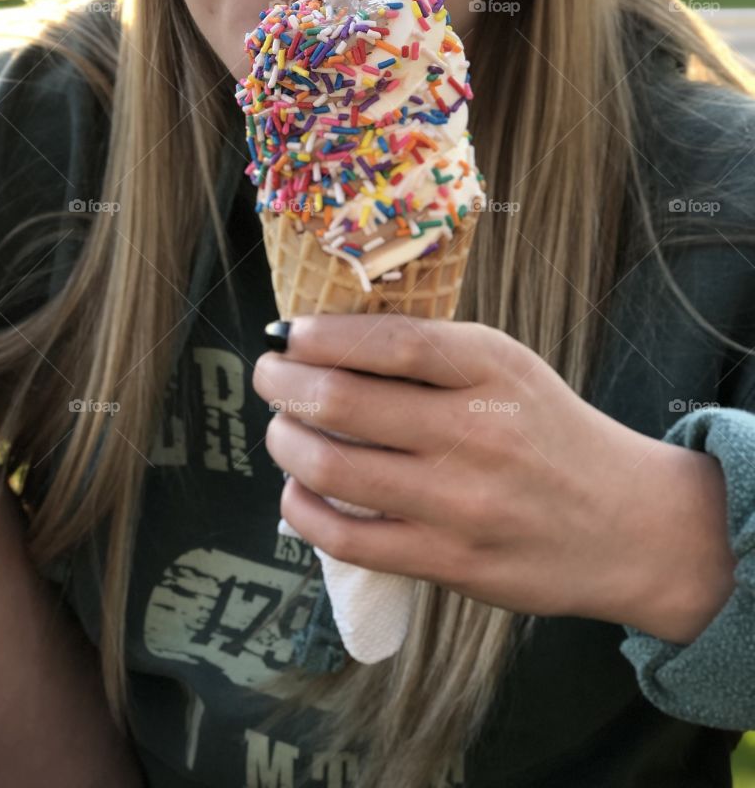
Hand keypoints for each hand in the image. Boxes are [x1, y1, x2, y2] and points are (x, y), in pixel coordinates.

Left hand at [253, 314, 722, 633]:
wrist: (626, 523)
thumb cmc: (548, 431)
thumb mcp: (506, 367)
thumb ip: (430, 353)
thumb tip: (324, 338)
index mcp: (491, 369)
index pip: (388, 342)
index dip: (322, 334)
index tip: (289, 333)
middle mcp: (474, 431)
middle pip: (343, 400)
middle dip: (282, 384)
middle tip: (269, 376)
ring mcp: (459, 502)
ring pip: (332, 467)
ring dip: (284, 443)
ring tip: (281, 431)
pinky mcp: (449, 561)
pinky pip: (348, 537)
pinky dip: (303, 510)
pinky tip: (296, 491)